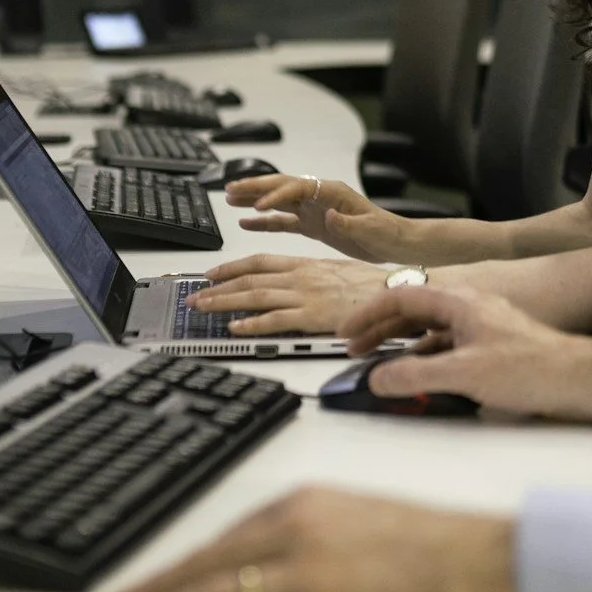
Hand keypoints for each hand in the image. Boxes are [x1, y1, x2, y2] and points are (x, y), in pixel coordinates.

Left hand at [94, 486, 521, 591]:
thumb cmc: (444, 550)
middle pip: (202, 568)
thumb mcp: (364, 521)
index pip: (221, 539)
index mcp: (307, 502)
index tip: (137, 588)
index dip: (172, 569)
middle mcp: (299, 529)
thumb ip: (313, 538)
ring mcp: (310, 574)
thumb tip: (265, 572)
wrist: (498, 567)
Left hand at [188, 252, 392, 335]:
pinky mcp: (313, 316)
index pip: (259, 262)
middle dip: (218, 287)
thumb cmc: (373, 285)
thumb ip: (312, 277)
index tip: (212, 274)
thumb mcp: (336, 272)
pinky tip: (236, 329)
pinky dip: (252, 324)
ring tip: (203, 309)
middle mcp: (300, 277)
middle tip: (195, 296)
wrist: (395, 291)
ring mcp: (305, 295)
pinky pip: (275, 320)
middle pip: (249, 279)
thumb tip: (293, 285)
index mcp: (305, 264)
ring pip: (255, 296)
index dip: (231, 267)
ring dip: (224, 303)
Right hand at [224, 171, 411, 262]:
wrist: (395, 242)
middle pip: (281, 186)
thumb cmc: (387, 232)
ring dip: (253, 199)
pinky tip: (246, 222)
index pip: (298, 187)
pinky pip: (283, 221)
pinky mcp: (312, 225)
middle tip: (229, 188)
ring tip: (228, 198)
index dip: (277, 195)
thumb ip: (349, 222)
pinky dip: (264, 222)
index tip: (259, 205)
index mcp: (332, 192)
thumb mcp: (370, 228)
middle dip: (255, 187)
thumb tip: (330, 214)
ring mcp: (313, 210)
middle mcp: (319, 196)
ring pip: (277, 201)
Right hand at [342, 284, 591, 422]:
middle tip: (355, 350)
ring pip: (429, 331)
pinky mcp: (491, 347)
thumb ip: (416, 375)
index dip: (368, 314)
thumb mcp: (464, 373)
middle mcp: (468, 308)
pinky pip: (447, 347)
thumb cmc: (532, 366)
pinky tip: (420, 377)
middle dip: (380, 330)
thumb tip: (379, 378)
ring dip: (402, 346)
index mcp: (459, 302)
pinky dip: (425, 358)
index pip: (400, 297)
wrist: (578, 378)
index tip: (346, 332)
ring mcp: (481, 327)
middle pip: (412, 312)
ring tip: (381, 365)